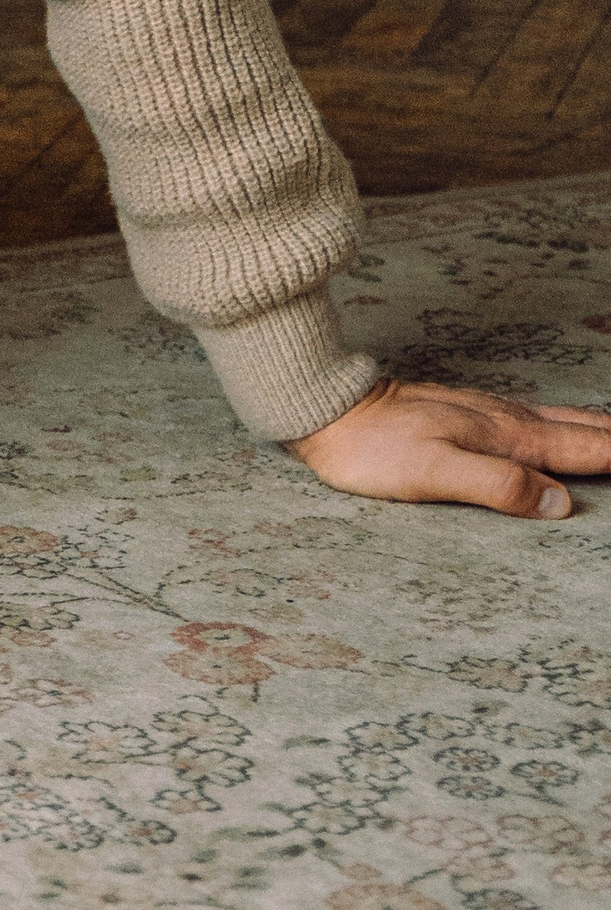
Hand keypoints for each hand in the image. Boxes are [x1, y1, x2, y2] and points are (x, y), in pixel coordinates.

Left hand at [288, 375, 610, 517]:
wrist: (326, 406)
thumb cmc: (373, 447)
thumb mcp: (433, 473)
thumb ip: (497, 485)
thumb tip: (560, 503)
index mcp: (506, 436)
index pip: (583, 449)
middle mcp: (504, 419)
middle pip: (580, 429)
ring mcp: (485, 412)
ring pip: (559, 419)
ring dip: (598, 428)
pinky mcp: (466, 414)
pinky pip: (535, 418)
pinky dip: (565, 425)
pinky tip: (559, 428)